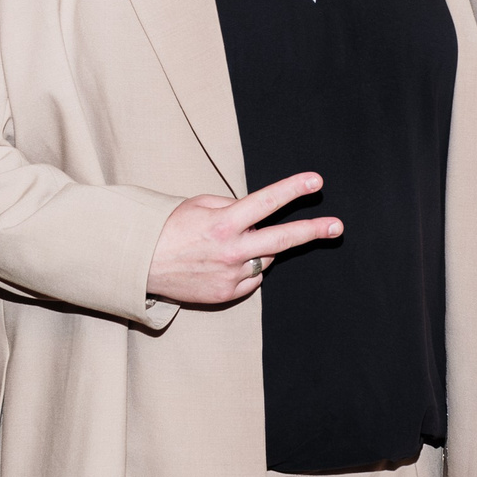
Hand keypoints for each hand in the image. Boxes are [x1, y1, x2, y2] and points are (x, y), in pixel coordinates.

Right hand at [147, 172, 341, 305]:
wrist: (140, 266)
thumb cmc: (167, 230)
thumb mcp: (197, 205)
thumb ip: (230, 205)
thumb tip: (255, 213)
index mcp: (223, 223)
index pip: (266, 202)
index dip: (293, 189)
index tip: (316, 181)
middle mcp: (231, 251)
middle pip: (282, 240)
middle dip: (313, 231)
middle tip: (337, 226)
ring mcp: (231, 276)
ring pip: (265, 259)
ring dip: (259, 249)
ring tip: (230, 245)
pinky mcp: (226, 294)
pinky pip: (251, 279)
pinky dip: (246, 269)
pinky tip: (223, 264)